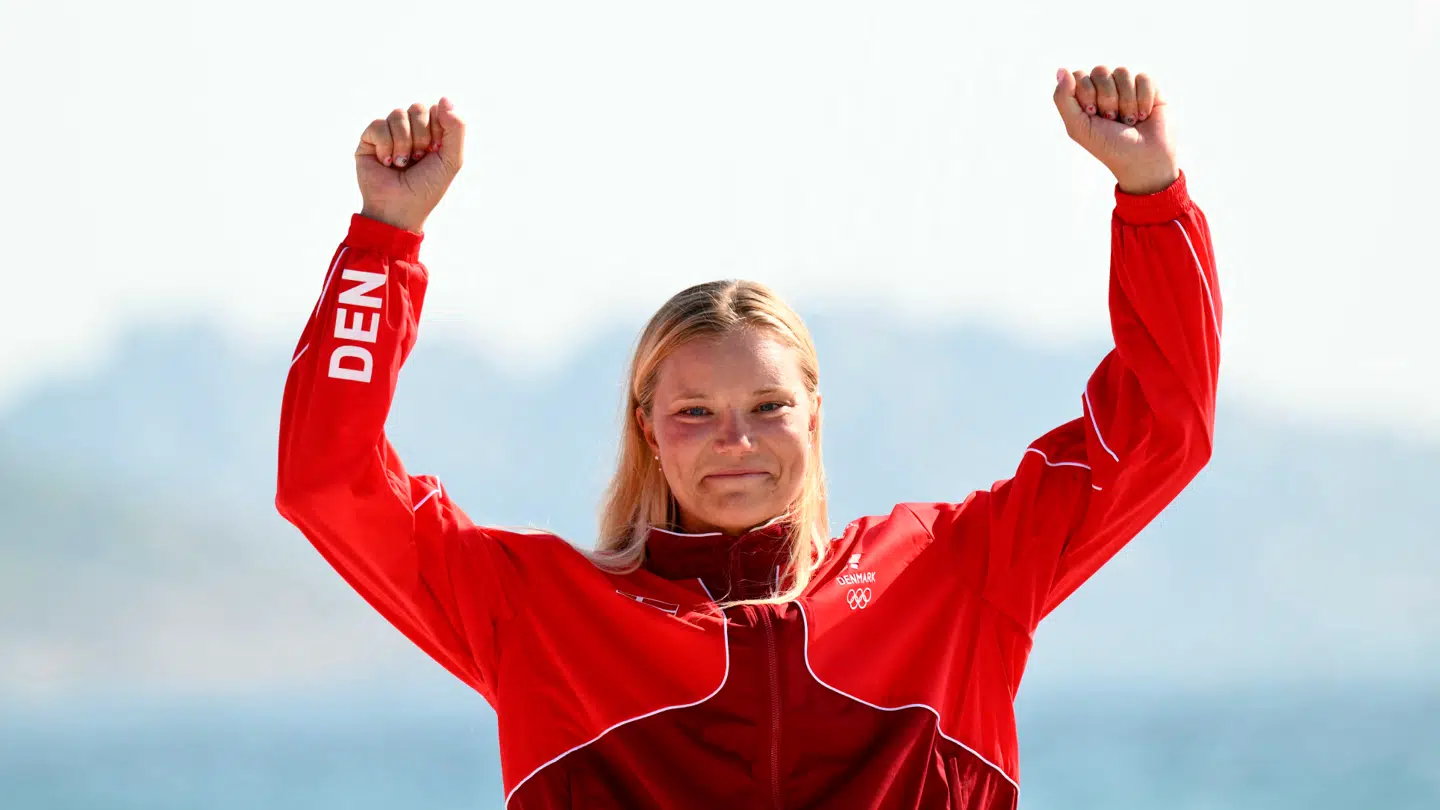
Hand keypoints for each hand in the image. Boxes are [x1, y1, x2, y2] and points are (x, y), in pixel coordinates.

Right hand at [355, 97, 465, 232]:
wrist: (399, 208)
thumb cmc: (427, 188)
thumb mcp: (452, 160)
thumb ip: (457, 128)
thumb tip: (444, 98)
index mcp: (432, 133)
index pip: (437, 110)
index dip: (438, 129)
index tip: (435, 151)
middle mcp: (410, 130)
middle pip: (417, 108)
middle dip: (421, 136)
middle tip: (418, 159)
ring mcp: (389, 133)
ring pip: (397, 114)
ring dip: (403, 143)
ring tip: (402, 164)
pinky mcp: (369, 139)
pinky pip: (378, 125)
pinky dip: (385, 146)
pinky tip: (386, 163)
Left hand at [1052, 66, 1178, 194]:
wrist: (1143, 159)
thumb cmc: (1108, 146)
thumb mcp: (1078, 127)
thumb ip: (1063, 99)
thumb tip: (1061, 70)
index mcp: (1085, 96)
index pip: (1078, 75)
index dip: (1086, 93)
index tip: (1092, 114)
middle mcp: (1105, 88)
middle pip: (1100, 70)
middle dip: (1107, 99)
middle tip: (1112, 120)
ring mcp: (1127, 86)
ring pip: (1122, 72)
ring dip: (1126, 102)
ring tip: (1129, 120)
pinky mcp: (1149, 87)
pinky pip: (1143, 78)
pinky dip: (1143, 99)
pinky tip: (1143, 115)